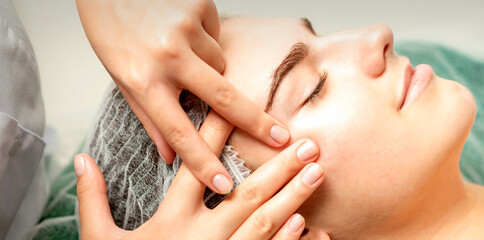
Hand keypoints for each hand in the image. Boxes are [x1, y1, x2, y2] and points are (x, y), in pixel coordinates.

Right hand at [75, 139, 322, 238]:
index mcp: (171, 222)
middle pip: (245, 195)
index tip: (237, 108)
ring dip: (294, 198)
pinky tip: (311, 226)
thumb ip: (93, 201)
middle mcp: (200, 238)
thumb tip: (81, 161)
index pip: (196, 168)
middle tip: (308, 145)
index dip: (216, 135)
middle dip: (279, 168)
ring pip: (264, 225)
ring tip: (317, 172)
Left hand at [76, 0, 290, 193]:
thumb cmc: (111, 29)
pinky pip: (217, 35)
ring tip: (181, 50)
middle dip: (255, 122)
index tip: (225, 185)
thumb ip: (148, 117)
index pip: (178, 131)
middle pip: (222, 99)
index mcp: (141, 79)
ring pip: (221, 63)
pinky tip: (183, 29)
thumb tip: (169, 156)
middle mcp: (167, 56)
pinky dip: (206, 39)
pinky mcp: (201, 7)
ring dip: (210, 66)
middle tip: (281, 139)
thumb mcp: (120, 76)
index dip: (203, 162)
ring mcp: (187, 29)